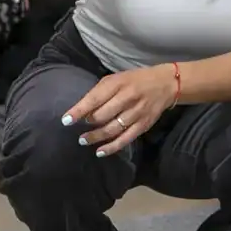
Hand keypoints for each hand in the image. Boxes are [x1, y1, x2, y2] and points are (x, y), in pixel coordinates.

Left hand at [62, 63, 178, 155]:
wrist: (165, 84)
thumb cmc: (135, 80)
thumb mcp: (116, 79)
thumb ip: (100, 92)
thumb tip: (82, 111)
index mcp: (118, 83)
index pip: (94, 99)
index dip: (79, 111)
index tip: (65, 121)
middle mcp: (128, 98)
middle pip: (103, 115)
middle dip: (88, 124)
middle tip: (78, 129)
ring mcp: (137, 112)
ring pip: (113, 129)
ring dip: (96, 137)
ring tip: (84, 140)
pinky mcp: (143, 125)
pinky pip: (125, 139)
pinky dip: (112, 147)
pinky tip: (100, 152)